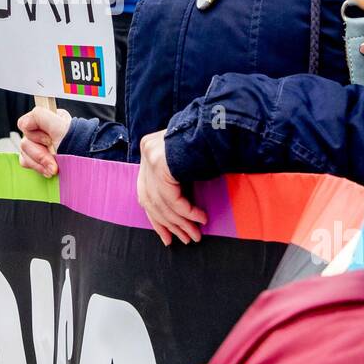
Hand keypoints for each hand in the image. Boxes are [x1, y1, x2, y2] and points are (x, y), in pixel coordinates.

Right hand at [16, 105, 72, 177]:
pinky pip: (26, 162)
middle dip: (40, 153)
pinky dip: (38, 167)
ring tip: (53, 169)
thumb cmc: (76, 145)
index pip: (25, 124)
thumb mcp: (59, 126)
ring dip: (39, 163)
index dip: (36, 135)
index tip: (50, 140)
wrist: (85, 164)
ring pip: (24, 153)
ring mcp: (39, 146)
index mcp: (47, 120)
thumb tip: (24, 124)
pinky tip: (48, 170)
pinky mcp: (38, 159)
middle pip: (25, 142)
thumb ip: (39, 116)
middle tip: (54, 158)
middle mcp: (41, 132)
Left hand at [137, 129, 206, 245]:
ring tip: (194, 235)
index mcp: (149, 150)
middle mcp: (147, 152)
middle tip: (183, 240)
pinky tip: (200, 219)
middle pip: (149, 199)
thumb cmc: (209, 142)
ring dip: (180, 223)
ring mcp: (151, 157)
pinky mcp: (160, 164)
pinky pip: (172, 198)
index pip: (144, 191)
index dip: (156, 217)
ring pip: (161, 202)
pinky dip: (187, 212)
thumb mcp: (186, 161)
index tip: (167, 236)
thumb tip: (175, 213)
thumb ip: (174, 178)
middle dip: (167, 224)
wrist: (218, 124)